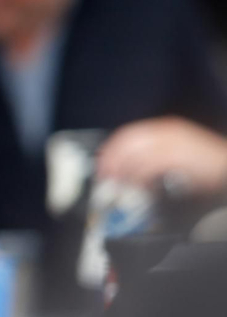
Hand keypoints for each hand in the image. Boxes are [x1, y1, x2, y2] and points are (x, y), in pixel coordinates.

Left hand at [98, 116, 226, 195]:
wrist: (226, 165)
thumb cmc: (202, 163)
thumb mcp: (174, 153)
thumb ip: (151, 155)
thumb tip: (125, 167)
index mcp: (165, 129)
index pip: (127, 134)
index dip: (111, 150)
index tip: (102, 165)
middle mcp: (166, 132)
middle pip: (127, 143)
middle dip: (112, 161)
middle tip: (105, 178)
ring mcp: (172, 143)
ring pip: (135, 156)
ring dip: (123, 172)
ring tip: (119, 185)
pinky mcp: (177, 157)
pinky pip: (149, 167)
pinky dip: (139, 178)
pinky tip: (138, 187)